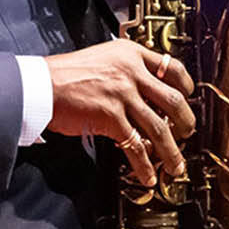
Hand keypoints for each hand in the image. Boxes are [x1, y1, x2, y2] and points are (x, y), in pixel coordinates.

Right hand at [42, 38, 195, 185]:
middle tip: (186, 132)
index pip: (171, 66)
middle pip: (173, 99)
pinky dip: (144, 165)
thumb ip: (124, 68)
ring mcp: (123, 95)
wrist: (40, 85)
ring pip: (159, 127)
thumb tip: (143, 91)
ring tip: (176, 164)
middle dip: (185, 122)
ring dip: (171, 151)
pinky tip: (148, 175)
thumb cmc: (63, 74)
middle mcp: (131, 72)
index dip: (185, 84)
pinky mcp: (111, 117)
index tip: (188, 94)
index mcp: (130, 54)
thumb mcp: (101, 58)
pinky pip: (135, 146)